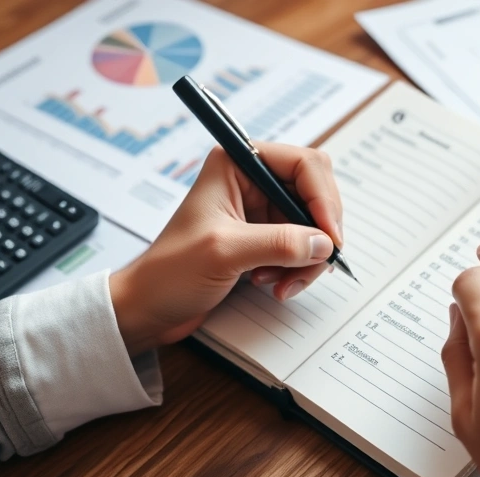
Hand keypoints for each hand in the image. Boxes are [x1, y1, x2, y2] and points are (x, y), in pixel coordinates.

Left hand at [109, 143, 342, 355]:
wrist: (148, 307)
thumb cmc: (170, 273)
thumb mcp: (226, 252)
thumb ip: (279, 243)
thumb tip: (324, 243)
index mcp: (237, 165)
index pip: (304, 165)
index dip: (323, 199)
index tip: (330, 237)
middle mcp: (251, 181)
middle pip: (315, 195)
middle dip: (318, 234)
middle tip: (314, 264)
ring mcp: (259, 211)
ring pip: (313, 226)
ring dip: (306, 258)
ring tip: (282, 283)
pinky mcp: (264, 238)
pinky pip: (301, 247)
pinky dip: (298, 269)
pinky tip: (275, 284)